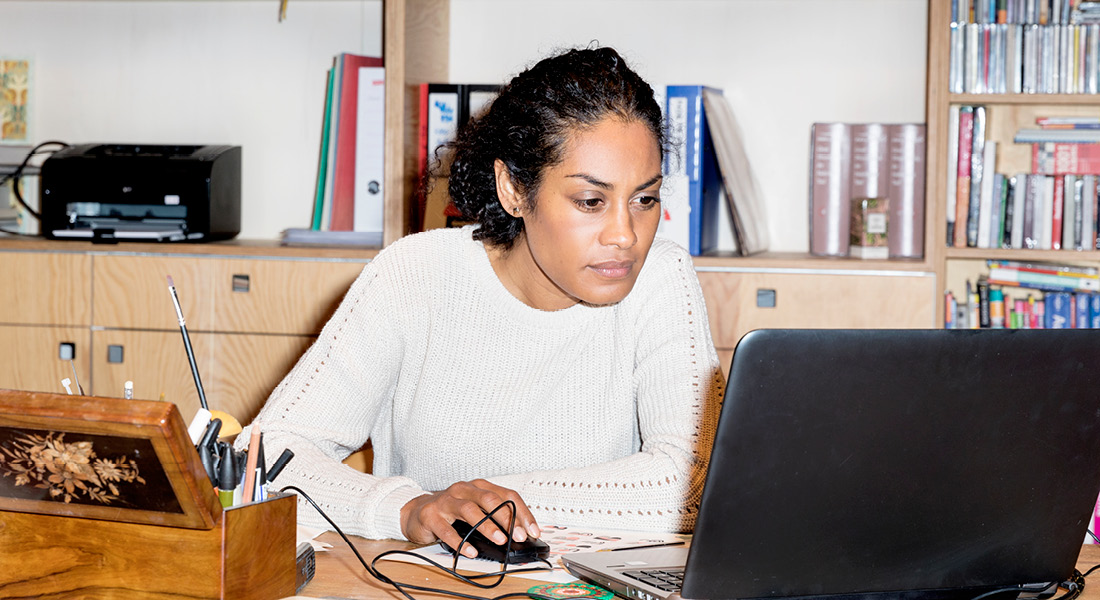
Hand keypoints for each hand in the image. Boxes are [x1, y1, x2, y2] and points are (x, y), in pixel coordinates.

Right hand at [400, 479, 540, 556]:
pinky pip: (446, 529)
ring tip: (500, 540)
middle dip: (508, 518)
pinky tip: (470, 551)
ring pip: (470, 510)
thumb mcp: (475, 509)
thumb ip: (493, 516)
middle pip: (490, 500)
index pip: (507, 495)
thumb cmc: (451, 511)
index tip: (533, 531)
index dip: (523, 513)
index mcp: (479, 487)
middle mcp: (464, 490)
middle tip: (519, 535)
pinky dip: (460, 542)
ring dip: (487, 526)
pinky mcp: (431, 515)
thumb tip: (519, 534)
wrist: (417, 512)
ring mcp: (446, 501)